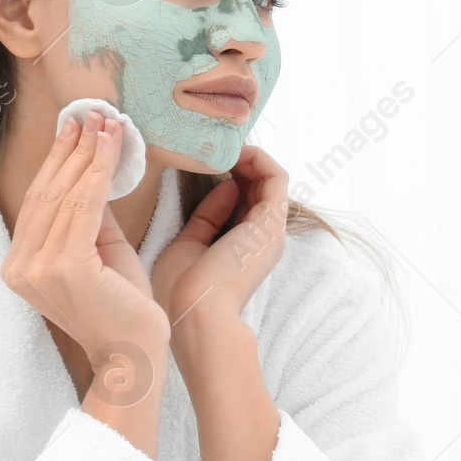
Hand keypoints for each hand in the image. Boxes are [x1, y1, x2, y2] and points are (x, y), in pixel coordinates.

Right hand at [0, 110, 170, 368]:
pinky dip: (97, 173)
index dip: (57, 161)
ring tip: (104, 122)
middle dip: (70, 149)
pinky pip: (82, 208)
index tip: (74, 126)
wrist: (134, 354)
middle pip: (46, 194)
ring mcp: (37, 269)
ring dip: (86, 153)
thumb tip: (93, 173)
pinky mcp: (63, 268)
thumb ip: (90, 217)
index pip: (38, 202)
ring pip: (63, 196)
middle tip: (90, 113)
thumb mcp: (101, 252)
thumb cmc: (123, 306)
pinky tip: (109, 148)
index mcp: (20, 265)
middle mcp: (19, 267)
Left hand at [152, 145, 289, 332]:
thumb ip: (206, 217)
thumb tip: (224, 188)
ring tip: (224, 146)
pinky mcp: (271, 222)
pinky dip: (258, 158)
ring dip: (249, 156)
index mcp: (244, 247)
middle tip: (216, 148)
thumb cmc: (184, 290)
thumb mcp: (188, 244)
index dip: (230, 176)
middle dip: (240, 162)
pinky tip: (234, 152)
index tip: (206, 162)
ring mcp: (270, 230)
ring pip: (271, 178)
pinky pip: (275, 177)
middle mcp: (263, 237)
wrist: (197, 315)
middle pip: (260, 187)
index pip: (246, 201)